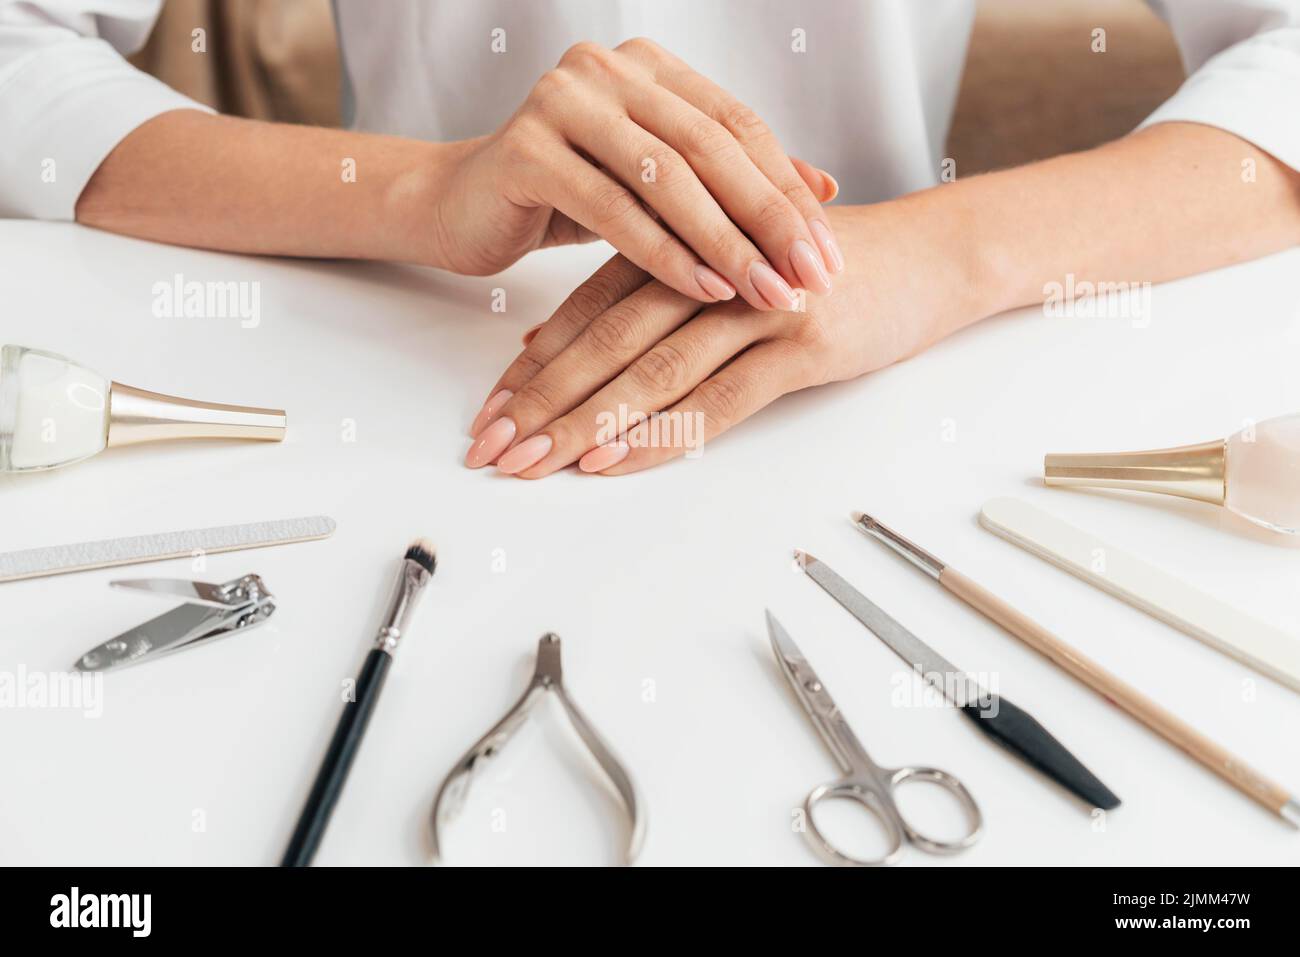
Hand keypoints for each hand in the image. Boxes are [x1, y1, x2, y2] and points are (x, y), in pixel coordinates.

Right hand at [426, 38, 842, 310]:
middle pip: (710, 148)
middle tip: (811, 279)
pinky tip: (704, 289)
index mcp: (649, 68)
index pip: (738, 126)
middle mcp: (608, 69)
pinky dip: (663, 253)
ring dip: (723, 241)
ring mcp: (563, 100)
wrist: (462, 206)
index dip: (788, 191)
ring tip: (765, 293)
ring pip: (665, 177)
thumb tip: (826, 190)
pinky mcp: (526, 147)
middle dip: (767, 220)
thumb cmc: (567, 198)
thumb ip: (731, 181)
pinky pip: (612, 207)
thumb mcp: (658, 188)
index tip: (828, 254)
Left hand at [462, 203, 989, 475]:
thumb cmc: (823, 267)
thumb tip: (548, 339)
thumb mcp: (726, 267)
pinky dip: (658, 433)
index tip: (490, 406)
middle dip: (542, 398)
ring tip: (534, 463)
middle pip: (607, 340)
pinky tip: (612, 461)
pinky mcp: (803, 343)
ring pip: (651, 370)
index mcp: (687, 243)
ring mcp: (759, 304)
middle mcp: (714, 268)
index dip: (535, 359)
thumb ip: (642, 297)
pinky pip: (717, 400)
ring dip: (585, 422)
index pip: (591, 305)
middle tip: (492, 445)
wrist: (932, 256)